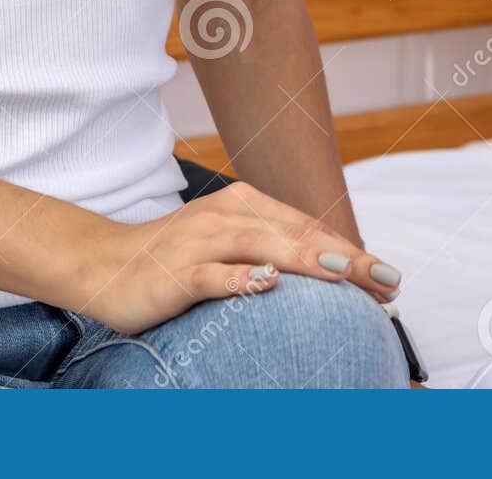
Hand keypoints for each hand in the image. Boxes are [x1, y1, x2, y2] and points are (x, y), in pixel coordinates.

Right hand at [74, 181, 401, 333]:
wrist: (101, 263)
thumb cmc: (176, 259)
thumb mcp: (230, 248)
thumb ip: (275, 254)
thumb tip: (335, 275)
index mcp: (246, 205)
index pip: (310, 229)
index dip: (353, 252)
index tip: (390, 279)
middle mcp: (227, 216)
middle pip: (296, 234)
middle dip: (346, 258)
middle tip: (388, 280)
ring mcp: (199, 242)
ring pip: (261, 246)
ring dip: (305, 260)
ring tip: (348, 274)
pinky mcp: (173, 273)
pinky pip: (210, 274)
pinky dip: (238, 278)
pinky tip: (266, 285)